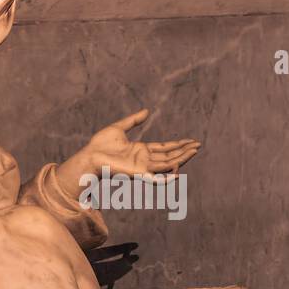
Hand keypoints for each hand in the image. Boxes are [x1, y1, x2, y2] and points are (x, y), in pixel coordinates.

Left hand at [71, 108, 200, 181]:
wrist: (89, 156)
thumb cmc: (100, 145)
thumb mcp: (119, 128)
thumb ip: (133, 120)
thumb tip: (147, 111)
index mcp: (142, 150)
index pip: (165, 148)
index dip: (178, 145)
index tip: (191, 141)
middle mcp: (145, 160)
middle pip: (170, 156)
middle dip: (184, 151)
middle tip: (198, 145)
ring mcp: (142, 168)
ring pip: (167, 164)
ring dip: (181, 158)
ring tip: (194, 151)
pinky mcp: (138, 174)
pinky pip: (155, 177)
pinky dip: (167, 177)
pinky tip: (178, 172)